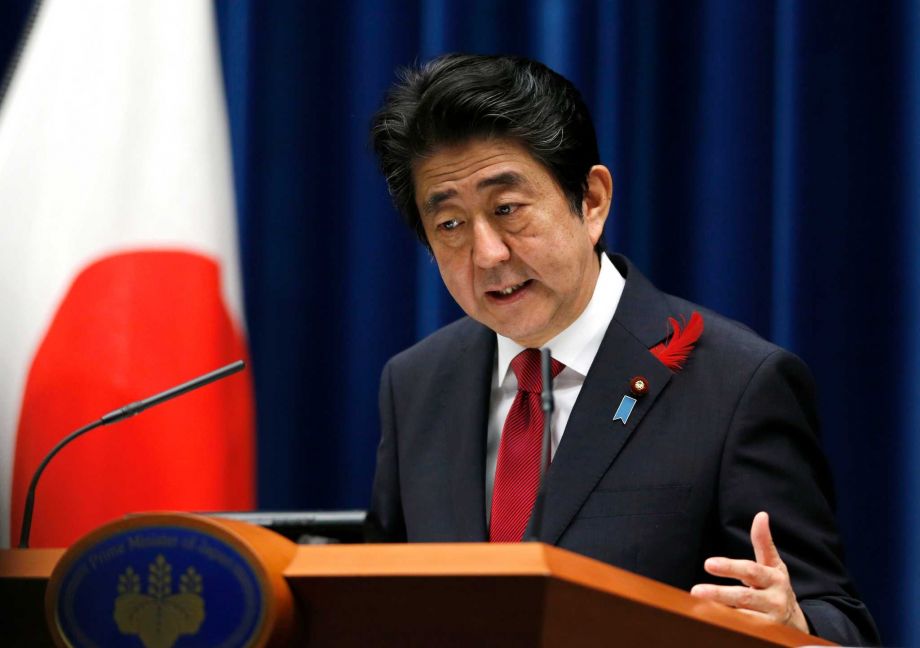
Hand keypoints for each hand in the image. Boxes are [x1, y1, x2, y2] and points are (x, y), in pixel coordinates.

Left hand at [690, 511, 807, 632]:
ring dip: (722, 613)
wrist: (797, 623)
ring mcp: (772, 621)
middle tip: (695, 591)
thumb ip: (764, 543)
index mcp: (774, 578)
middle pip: (744, 597)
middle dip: (720, 594)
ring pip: (745, 618)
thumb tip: (761, 515)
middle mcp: (774, 599)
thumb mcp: (773, 565)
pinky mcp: (769, 635)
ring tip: (700, 609)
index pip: (750, 571)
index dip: (730, 567)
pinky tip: (711, 623)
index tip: (708, 564)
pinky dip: (730, 627)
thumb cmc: (776, 588)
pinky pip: (746, 631)